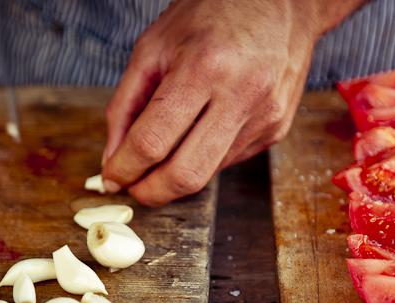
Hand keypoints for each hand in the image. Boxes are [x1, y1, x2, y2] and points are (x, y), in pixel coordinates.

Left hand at [101, 0, 353, 205]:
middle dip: (152, 191)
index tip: (113, 177)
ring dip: (177, 173)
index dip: (125, 168)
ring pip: (208, 173)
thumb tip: (113, 160)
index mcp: (203, 68)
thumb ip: (126, 105)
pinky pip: (228, 160)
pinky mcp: (276, 130)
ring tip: (165, 151)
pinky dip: (205, 156)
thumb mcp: (153, 47)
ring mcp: (264, 117)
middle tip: (134, 186)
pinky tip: (203, 129)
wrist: (280, 4)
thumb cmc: (211, 16)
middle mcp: (240, 96)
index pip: (153, 142)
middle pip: (186, 175)